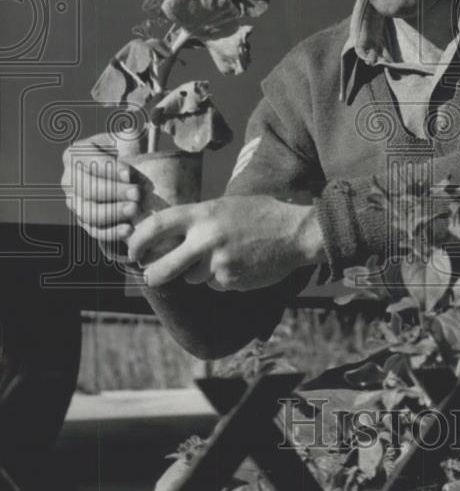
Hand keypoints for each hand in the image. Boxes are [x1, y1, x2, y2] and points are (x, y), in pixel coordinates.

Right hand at [61, 134, 140, 241]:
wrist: (128, 176)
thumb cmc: (126, 152)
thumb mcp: (126, 139)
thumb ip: (129, 136)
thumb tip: (132, 134)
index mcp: (76, 154)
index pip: (87, 161)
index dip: (108, 168)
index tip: (129, 174)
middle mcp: (70, 179)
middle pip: (87, 188)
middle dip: (113, 192)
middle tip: (137, 193)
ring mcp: (75, 202)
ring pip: (88, 211)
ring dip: (112, 213)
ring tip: (134, 210)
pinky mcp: (85, 221)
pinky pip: (94, 230)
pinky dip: (110, 232)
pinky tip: (128, 230)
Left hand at [127, 195, 324, 290]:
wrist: (295, 233)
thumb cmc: (260, 214)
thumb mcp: (223, 206)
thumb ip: (195, 219)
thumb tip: (163, 236)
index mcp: (202, 214)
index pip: (155, 227)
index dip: (136, 242)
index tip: (133, 251)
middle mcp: (205, 238)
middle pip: (161, 268)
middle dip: (152, 275)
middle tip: (151, 275)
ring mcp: (218, 262)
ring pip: (190, 278)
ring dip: (198, 273)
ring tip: (222, 256)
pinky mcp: (230, 280)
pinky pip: (213, 284)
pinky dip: (220, 278)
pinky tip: (238, 264)